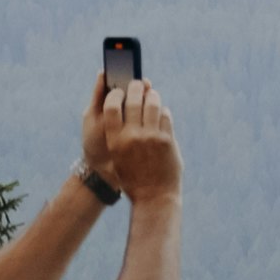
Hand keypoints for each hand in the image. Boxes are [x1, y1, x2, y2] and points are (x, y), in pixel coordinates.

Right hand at [83, 75, 182, 210]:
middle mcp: (132, 136)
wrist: (154, 197)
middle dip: (136, 87)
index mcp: (115, 140)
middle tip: (138, 82)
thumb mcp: (118, 156)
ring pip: (153, 104)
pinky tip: (161, 111)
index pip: (111, 107)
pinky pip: (165, 116)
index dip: (115, 94)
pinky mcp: (168, 140)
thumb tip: (123, 108)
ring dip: (152, 95)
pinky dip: (163, 111)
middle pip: (134, 100)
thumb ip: (119, 134)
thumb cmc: (133, 176)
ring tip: (152, 93)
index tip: (118, 90)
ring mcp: (151, 137)